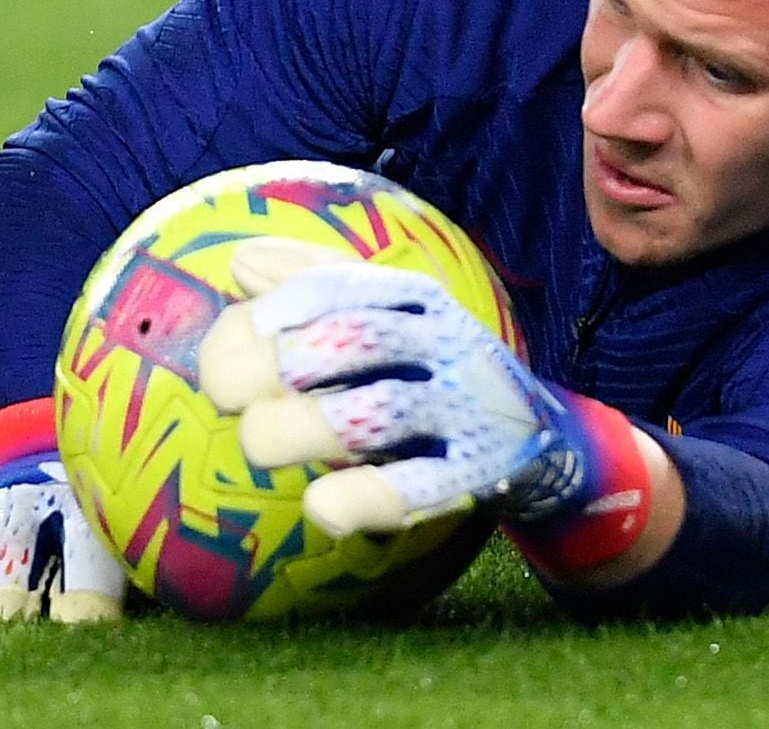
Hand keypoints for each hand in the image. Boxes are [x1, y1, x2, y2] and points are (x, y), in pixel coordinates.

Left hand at [205, 263, 658, 577]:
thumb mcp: (386, 318)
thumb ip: (314, 287)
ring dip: (300, 428)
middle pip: (352, 339)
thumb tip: (241, 262)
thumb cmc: (429, 373)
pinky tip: (320, 506)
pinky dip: (362, 499)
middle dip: (273, 366)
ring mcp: (463, 410)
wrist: (538, 436)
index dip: (273, 311)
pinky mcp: (474, 476)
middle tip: (232, 397)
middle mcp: (445, 344)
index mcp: (418, 300)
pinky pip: (416, 489)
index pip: (338, 286)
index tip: (230, 343)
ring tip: (263, 442)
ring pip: (376, 413)